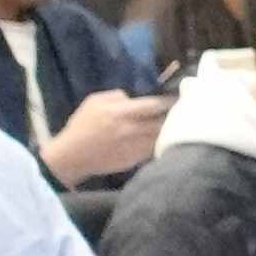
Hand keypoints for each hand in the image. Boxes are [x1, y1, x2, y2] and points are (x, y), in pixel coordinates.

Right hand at [38, 87, 169, 183]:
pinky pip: (153, 149)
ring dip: (170, 131)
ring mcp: (134, 147)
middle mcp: (132, 130)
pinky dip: (159, 143)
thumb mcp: (94, 101)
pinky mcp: (134, 160)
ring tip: (176, 125)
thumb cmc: (81, 126)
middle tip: (182, 111)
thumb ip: (116, 96)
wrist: (73, 156)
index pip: (153, 105)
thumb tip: (132, 98)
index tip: (179, 96)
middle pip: (163, 122)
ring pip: (161, 138)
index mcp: (121, 113)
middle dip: (174, 116)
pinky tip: (161, 139)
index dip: (169, 101)